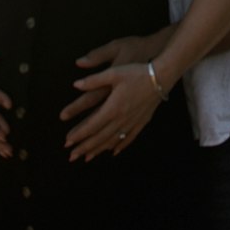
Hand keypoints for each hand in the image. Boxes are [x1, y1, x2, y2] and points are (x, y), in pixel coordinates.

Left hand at [61, 27, 174, 152]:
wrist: (162, 76)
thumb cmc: (137, 72)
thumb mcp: (114, 72)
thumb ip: (94, 80)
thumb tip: (76, 85)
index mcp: (113, 107)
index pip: (92, 125)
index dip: (79, 134)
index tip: (67, 141)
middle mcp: (122, 118)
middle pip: (100, 137)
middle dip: (84, 147)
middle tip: (71, 156)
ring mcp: (132, 122)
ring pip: (113, 140)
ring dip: (99, 149)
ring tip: (87, 157)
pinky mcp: (141, 121)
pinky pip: (129, 138)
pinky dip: (120, 145)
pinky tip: (114, 152)